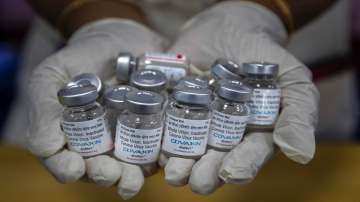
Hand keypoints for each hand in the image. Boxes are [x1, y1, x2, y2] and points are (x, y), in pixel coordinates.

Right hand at [26, 19, 164, 198]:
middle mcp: (102, 145)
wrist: (119, 38)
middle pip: (102, 171)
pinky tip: (162, 156)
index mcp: (73, 138)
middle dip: (105, 176)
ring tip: (134, 176)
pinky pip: (161, 147)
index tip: (74, 167)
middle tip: (110, 172)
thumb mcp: (52, 75)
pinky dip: (162, 155)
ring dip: (132, 177)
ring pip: (131, 168)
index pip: (66, 163)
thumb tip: (48, 148)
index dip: (68, 169)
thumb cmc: (81, 58)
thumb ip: (44, 107)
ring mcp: (131, 139)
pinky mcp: (157, 129)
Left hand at [161, 1, 318, 193]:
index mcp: (252, 134)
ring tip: (175, 172)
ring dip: (180, 164)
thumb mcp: (292, 79)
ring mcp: (195, 122)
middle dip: (206, 172)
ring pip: (187, 149)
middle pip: (214, 159)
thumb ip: (298, 114)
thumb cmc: (265, 55)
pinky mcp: (172, 107)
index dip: (241, 165)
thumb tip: (301, 155)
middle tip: (198, 181)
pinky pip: (162, 125)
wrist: (228, 27)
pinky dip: (157, 137)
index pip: (248, 155)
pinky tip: (154, 149)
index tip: (232, 173)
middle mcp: (222, 135)